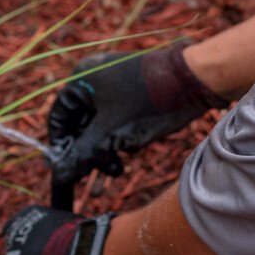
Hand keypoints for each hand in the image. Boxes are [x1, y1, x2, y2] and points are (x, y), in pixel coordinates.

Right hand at [47, 42, 225, 186]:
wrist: (195, 80)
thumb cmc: (149, 101)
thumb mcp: (110, 132)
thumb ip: (82, 154)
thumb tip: (59, 175)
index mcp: (81, 79)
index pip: (58, 117)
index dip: (61, 145)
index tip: (67, 169)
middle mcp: (94, 79)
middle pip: (80, 123)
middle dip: (90, 150)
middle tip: (100, 171)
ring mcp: (115, 85)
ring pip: (100, 126)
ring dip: (106, 147)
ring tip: (118, 164)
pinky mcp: (133, 93)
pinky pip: (117, 120)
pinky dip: (121, 136)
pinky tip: (134, 144)